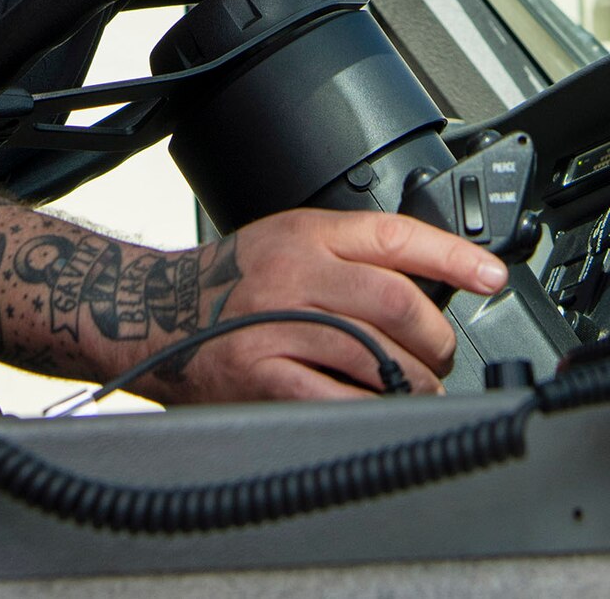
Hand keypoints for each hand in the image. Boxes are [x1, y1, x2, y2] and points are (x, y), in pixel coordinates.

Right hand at [132, 208, 510, 404]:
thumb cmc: (229, 285)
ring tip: (415, 386)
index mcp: (303, 235)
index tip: (491, 275)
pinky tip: (376, 406)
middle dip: (438, 339)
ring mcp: (277, 325)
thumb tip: (434, 283)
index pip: (393, 235)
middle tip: (440, 354)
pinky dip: (374, 409)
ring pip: (381, 355)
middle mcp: (292, 274)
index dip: (453, 255)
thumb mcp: (286, 243)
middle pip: (399, 302)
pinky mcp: (264, 375)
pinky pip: (343, 399)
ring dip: (416, 382)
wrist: (153, 313)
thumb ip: (350, 254)